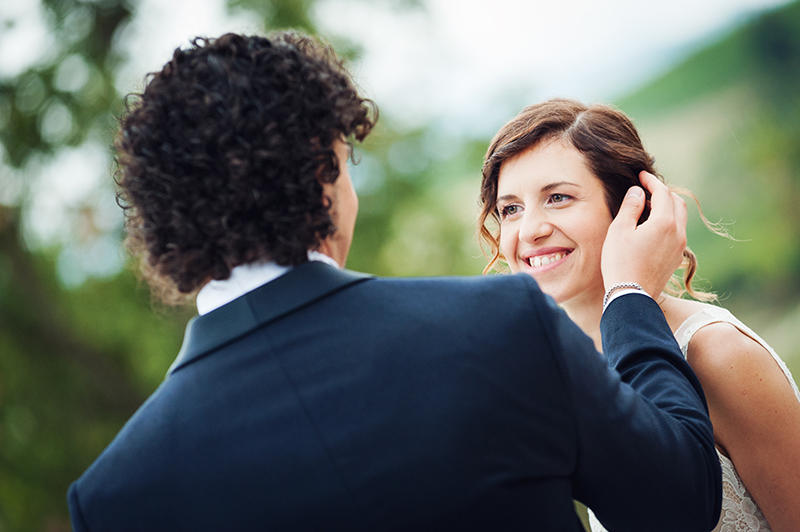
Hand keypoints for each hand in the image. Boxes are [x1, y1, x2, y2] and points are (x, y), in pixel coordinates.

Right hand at [601, 171, 686, 298]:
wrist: (631, 296)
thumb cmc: (620, 263)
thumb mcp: (619, 231)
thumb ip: (630, 207)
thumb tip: (637, 192)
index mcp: (664, 223)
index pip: (662, 193)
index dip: (651, 182)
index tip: (641, 175)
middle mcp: (678, 233)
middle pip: (677, 203)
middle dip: (663, 193)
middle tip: (646, 190)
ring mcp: (679, 247)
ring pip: (680, 218)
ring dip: (667, 208)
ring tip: (649, 208)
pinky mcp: (676, 258)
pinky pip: (677, 232)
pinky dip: (668, 223)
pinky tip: (652, 228)